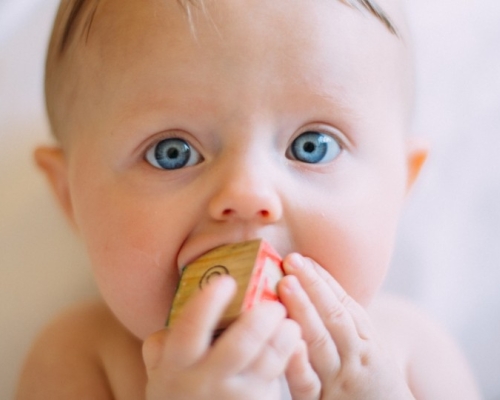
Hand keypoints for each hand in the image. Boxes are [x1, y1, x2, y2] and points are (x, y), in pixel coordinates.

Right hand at [143, 276, 301, 399]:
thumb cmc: (179, 394)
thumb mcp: (161, 371)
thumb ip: (164, 341)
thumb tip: (183, 304)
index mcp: (177, 365)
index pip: (190, 328)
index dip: (209, 303)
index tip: (227, 281)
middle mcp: (205, 382)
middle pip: (240, 346)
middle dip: (261, 319)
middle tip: (274, 304)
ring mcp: (235, 398)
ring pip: (268, 363)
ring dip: (284, 338)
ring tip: (291, 323)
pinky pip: (279, 380)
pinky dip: (291, 358)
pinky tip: (295, 344)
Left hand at [279, 254, 414, 399]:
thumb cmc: (374, 383)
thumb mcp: (370, 350)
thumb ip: (346, 323)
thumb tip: (316, 285)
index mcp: (367, 340)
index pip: (344, 304)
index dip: (322, 280)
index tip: (302, 258)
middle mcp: (357, 357)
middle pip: (333, 316)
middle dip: (311, 286)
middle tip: (292, 261)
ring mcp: (340, 380)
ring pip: (321, 342)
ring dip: (303, 310)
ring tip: (286, 284)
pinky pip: (309, 384)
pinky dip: (300, 363)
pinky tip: (290, 343)